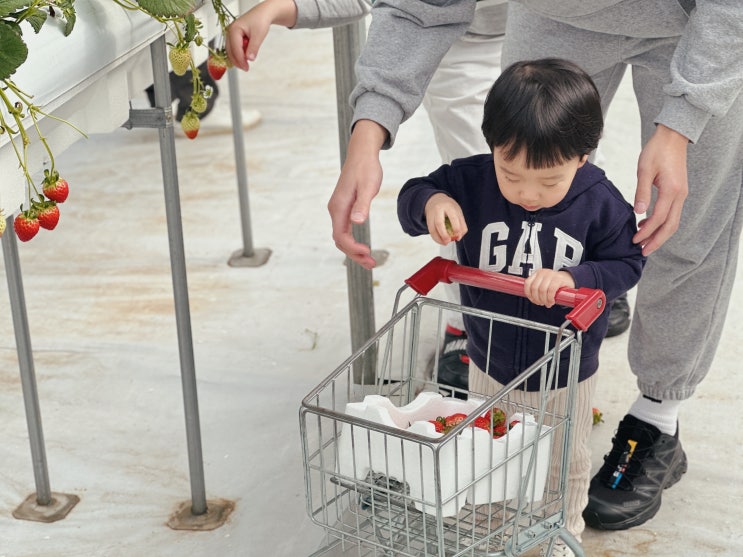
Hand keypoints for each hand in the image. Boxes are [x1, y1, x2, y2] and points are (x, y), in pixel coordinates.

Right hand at [226, 0, 297, 70]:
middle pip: (230, 51)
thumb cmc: (260, 20)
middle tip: (246, 68)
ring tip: (247, 63)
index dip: (240, 60)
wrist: (263, 14)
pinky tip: (246, 56)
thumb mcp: (259, 35)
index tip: (246, 67)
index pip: (235, 49)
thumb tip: (249, 59)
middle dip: (237, 61)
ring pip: (231, 50)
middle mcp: (230, 31)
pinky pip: (234, 48)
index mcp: (234, 29)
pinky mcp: (234, 37)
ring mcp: (231, 34)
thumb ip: (253, 48)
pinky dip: (239, 54)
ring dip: (238, 58)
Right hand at [327, 120, 387, 268]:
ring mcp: (338, 209)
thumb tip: (356, 222)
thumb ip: (362, 205)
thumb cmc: (366, 168)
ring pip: (342, 237)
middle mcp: (335, 210)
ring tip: (369, 260)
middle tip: (371, 263)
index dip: (352, 248)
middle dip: (354, 255)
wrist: (361, 153)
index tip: (367, 252)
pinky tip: (362, 246)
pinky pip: (344, 230)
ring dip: (354, 250)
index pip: (340, 236)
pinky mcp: (343, 208)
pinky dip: (353, 242)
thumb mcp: (368, 187)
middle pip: (340, 240)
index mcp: (339, 207)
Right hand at [424, 193, 466, 244]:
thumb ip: (461, 224)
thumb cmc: (449, 207)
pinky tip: (441, 241)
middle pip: (439, 223)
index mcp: (449, 206)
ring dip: (438, 239)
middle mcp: (438, 210)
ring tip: (445, 243)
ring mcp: (431, 215)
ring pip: (432, 229)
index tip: (458, 235)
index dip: (456, 228)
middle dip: (444, 234)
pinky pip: (430, 232)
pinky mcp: (428, 221)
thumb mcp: (457, 211)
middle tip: (449, 241)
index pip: (453, 217)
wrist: (435, 199)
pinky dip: (436, 238)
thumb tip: (459, 237)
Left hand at [524, 269, 574, 307]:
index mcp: (537, 273)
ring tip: (547, 303)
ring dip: (544, 300)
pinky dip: (550, 298)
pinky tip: (552, 301)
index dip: (529, 294)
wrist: (569, 280)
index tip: (533, 300)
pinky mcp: (559, 279)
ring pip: (542, 290)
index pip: (528, 283)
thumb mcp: (544, 284)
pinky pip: (551, 290)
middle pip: (535, 288)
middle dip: (537, 299)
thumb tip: (531, 298)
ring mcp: (551, 274)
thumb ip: (536, 288)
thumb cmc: (556, 283)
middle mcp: (543, 273)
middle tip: (541, 303)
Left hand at [632, 124, 688, 255]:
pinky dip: (662, 223)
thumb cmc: (656, 150)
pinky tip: (646, 224)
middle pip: (670, 226)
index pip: (659, 219)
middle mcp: (680, 195)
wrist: (672, 136)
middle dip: (656, 241)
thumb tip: (638, 212)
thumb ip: (642, 192)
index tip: (634, 240)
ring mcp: (681, 194)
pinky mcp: (679, 192)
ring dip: (659, 234)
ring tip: (644, 242)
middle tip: (642, 251)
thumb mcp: (644, 170)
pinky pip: (672, 213)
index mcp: (672, 190)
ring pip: (673, 222)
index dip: (646, 232)